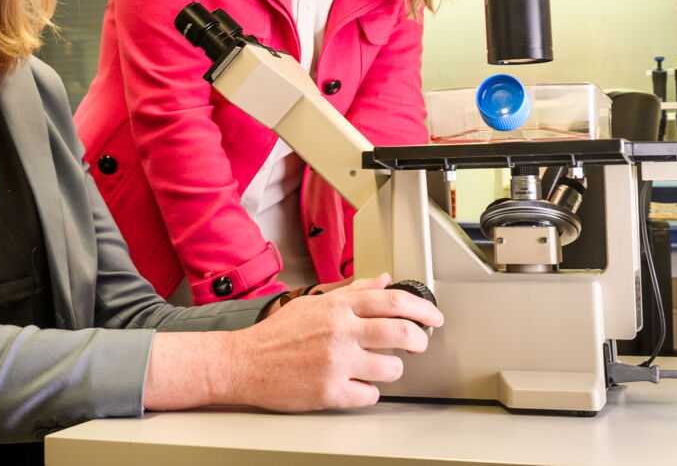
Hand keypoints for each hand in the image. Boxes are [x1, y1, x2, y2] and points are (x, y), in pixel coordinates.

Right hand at [221, 273, 441, 411]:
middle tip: (419, 343)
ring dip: (391, 369)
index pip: (392, 301)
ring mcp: (336, 363)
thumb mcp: (313, 304)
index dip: (422, 309)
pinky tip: (354, 384)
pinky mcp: (331, 392)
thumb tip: (382, 280)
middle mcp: (340, 332)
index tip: (433, 317)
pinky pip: (370, 395)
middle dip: (420, 340)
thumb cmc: (276, 335)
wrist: (243, 363)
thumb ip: (351, 292)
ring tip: (376, 367)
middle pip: (402, 332)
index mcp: (336, 308)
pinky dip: (367, 391)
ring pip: (391, 368)